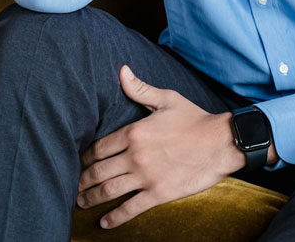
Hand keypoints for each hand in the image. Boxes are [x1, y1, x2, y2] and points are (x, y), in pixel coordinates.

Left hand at [77, 64, 244, 229]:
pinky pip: (130, 209)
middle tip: (74, 185)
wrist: (219, 143)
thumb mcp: (167, 100)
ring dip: (91, 198)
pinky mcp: (158, 194)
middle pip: (99, 171)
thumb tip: (122, 71)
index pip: (100, 147)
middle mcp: (135, 156)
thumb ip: (140, 89)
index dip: (86, 156)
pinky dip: (114, 218)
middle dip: (83, 179)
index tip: (80, 161)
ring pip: (109, 191)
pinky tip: (104, 222)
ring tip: (81, 202)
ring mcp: (145, 177)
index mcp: (134, 132)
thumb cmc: (194, 119)